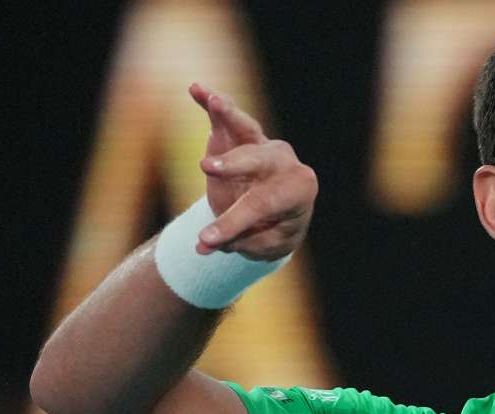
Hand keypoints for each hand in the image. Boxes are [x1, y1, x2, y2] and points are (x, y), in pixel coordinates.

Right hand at [187, 83, 316, 260]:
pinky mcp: (239, 135)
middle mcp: (284, 162)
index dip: (232, 223)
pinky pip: (226, 117)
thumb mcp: (263, 243)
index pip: (263, 204)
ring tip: (215, 101)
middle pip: (257, 161)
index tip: (206, 240)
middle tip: (206, 168)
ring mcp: (262, 144)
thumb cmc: (272, 229)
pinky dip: (210, 103)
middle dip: (232, 165)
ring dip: (229, 115)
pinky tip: (195, 88)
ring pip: (247, 128)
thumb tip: (202, 243)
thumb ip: (236, 240)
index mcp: (298, 190)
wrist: (276, 216)